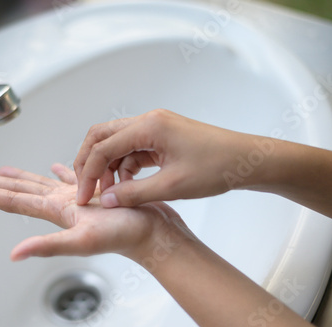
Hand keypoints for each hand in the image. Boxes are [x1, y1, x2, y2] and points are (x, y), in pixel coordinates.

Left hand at [0, 164, 193, 261]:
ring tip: (5, 171)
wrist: (154, 234)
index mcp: (56, 211)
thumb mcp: (83, 240)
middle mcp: (62, 205)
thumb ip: (48, 245)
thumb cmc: (126, 236)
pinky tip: (56, 167)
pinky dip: (61, 172)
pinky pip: (72, 178)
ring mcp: (76, 199)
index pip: (13, 201)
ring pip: (42, 183)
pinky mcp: (93, 192)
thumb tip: (15, 254)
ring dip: (22, 177)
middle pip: (20, 191)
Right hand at [74, 109, 271, 206]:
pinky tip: (126, 186)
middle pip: (102, 136)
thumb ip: (133, 194)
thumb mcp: (172, 187)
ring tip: (111, 194)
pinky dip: (124, 168)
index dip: (88, 173)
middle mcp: (148, 121)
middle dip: (90, 163)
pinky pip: (132, 151)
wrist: (248, 160)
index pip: (103, 147)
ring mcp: (154, 128)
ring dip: (108, 167)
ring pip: (116, 144)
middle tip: (86, 188)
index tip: (83, 197)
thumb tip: (106, 201)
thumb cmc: (218, 167)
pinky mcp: (161, 138)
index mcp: (149, 126)